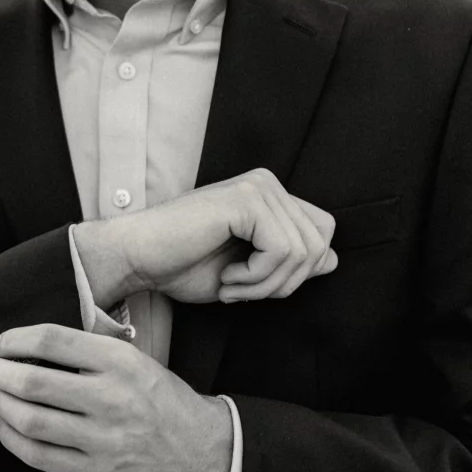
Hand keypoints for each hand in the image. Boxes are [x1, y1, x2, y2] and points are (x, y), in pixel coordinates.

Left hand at [0, 324, 232, 471]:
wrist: (195, 445)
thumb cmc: (158, 396)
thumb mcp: (133, 357)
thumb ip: (89, 348)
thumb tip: (31, 344)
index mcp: (119, 361)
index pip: (52, 341)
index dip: (16, 340)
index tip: (1, 343)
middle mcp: (110, 398)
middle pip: (34, 382)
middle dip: (1, 374)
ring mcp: (102, 438)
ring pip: (31, 421)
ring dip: (2, 405)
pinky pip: (39, 456)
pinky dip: (12, 438)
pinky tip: (5, 426)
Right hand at [75, 168, 336, 305]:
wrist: (139, 259)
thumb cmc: (183, 264)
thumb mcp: (250, 271)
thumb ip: (288, 262)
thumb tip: (332, 259)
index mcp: (270, 197)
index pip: (323, 233)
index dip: (297, 271)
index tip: (254, 282)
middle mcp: (268, 184)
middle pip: (319, 246)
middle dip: (283, 283)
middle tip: (239, 288)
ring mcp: (258, 187)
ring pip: (303, 253)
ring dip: (266, 284)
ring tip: (230, 283)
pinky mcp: (247, 199)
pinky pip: (282, 251)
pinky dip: (257, 277)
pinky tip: (227, 276)